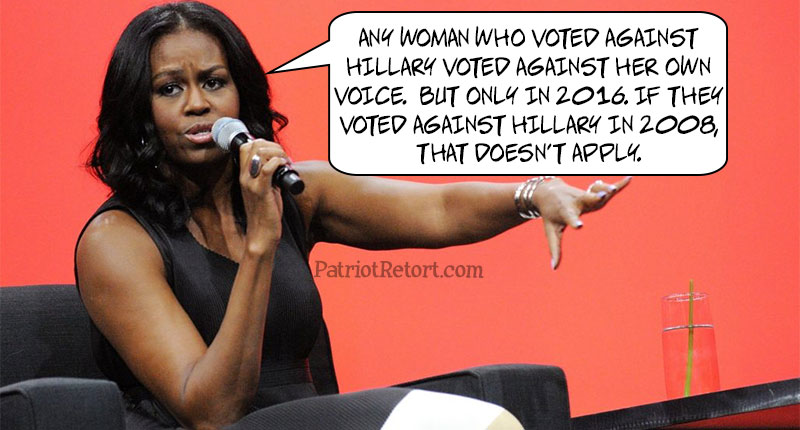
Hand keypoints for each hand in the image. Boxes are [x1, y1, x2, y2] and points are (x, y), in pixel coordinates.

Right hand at [238, 139, 287, 254]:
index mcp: (244, 175)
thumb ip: (268, 175)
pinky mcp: (261, 191)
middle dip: (272, 146)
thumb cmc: (266, 212)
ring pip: (260, 153)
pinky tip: (286, 167)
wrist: (262, 234)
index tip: (277, 153)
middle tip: (284, 157)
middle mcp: (245, 177)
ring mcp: (251, 183)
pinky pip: (268, 168)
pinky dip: (279, 162)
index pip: (246, 146)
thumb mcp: (265, 189)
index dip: (263, 143)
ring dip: (277, 153)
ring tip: (286, 162)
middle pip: (253, 145)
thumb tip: (279, 163)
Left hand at [532, 176, 631, 269]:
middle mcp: (577, 202)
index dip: (575, 221)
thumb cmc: (550, 214)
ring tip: (613, 189)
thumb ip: (555, 249)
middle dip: (595, 197)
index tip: (580, 226)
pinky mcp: (592, 191)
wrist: (547, 191)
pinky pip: (606, 187)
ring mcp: (585, 195)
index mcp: (566, 212)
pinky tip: (629, 178)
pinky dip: (618, 184)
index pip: (570, 218)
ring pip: (598, 192)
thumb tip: (554, 268)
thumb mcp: (551, 231)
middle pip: (587, 200)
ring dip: (605, 189)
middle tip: (602, 196)